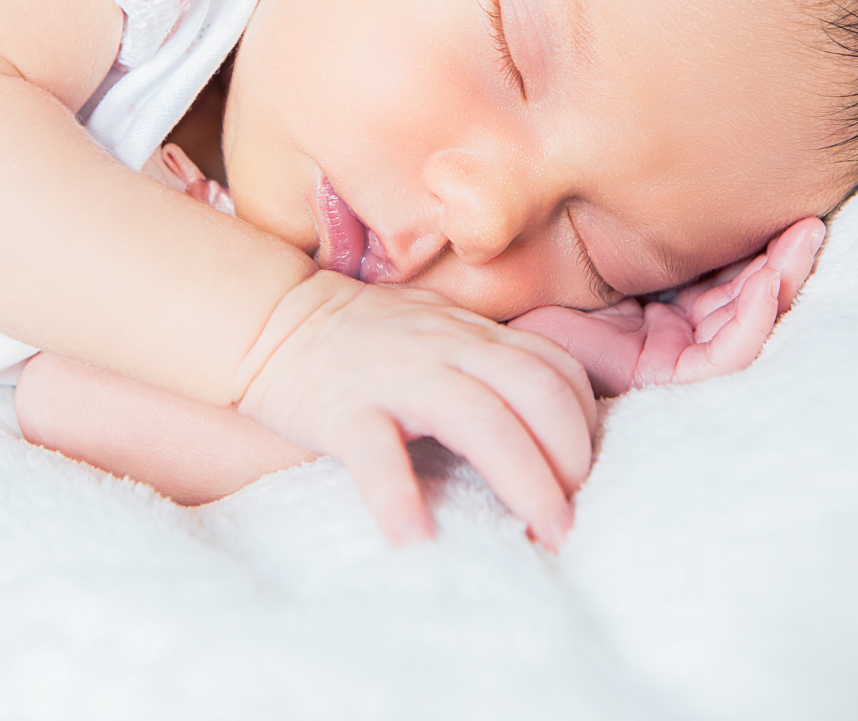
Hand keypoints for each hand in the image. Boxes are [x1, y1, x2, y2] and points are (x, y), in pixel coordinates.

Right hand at [235, 272, 595, 549]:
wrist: (272, 317)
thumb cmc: (363, 336)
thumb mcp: (439, 328)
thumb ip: (488, 358)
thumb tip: (549, 409)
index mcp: (471, 333)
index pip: (555, 367)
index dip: (585, 423)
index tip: (583, 472)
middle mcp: (446, 347)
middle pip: (536, 393)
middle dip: (570, 459)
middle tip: (570, 520)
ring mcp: (396, 375)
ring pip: (481, 420)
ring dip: (524, 482)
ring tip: (540, 535)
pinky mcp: (344, 409)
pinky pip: (378, 455)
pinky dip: (399, 500)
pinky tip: (417, 541)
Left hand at [507, 217, 826, 397]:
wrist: (497, 354)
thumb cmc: (532, 304)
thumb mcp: (581, 254)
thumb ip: (613, 219)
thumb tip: (635, 156)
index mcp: (662, 305)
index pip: (723, 274)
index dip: (755, 241)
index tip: (783, 206)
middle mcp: (677, 332)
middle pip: (747, 296)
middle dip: (783, 260)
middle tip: (810, 223)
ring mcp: (677, 357)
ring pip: (748, 321)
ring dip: (780, 281)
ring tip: (805, 239)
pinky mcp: (671, 379)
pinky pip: (726, 354)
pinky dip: (751, 319)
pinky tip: (765, 284)